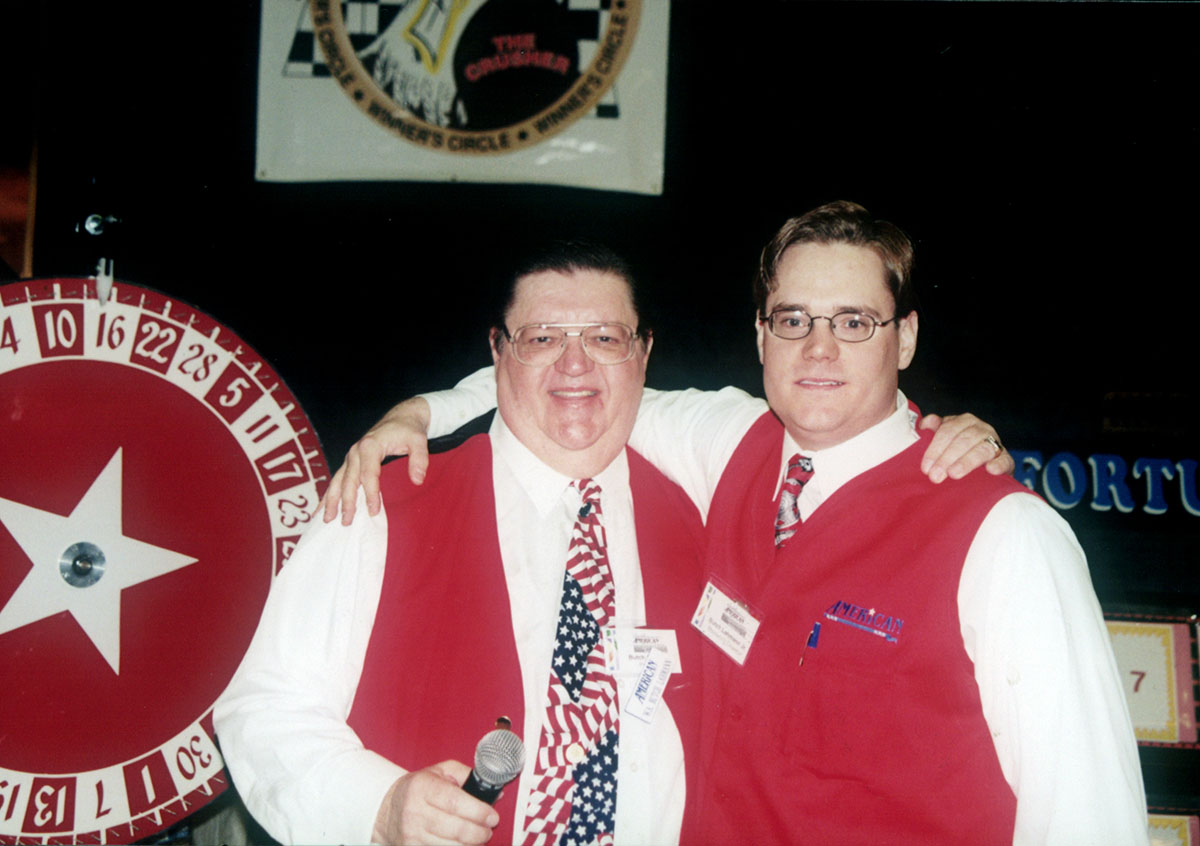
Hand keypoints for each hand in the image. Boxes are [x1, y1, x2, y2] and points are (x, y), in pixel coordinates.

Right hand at [322, 398, 432, 524]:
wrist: (401, 418)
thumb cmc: (408, 430)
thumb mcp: (419, 441)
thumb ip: (419, 459)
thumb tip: (417, 480)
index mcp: (370, 446)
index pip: (368, 474)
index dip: (370, 493)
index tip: (373, 511)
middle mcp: (356, 451)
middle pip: (349, 480)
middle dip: (347, 502)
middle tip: (347, 522)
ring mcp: (351, 457)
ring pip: (337, 481)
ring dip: (331, 500)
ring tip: (327, 519)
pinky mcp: (350, 462)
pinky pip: (337, 479)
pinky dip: (329, 494)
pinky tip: (323, 509)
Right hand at [373, 761, 498, 844]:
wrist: (387, 810)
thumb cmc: (419, 789)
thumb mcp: (440, 772)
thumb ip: (467, 775)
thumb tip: (496, 792)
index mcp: (422, 787)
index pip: (454, 802)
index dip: (478, 811)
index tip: (492, 816)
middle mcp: (414, 811)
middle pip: (455, 828)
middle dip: (478, 832)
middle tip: (489, 830)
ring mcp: (411, 834)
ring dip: (470, 844)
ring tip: (478, 837)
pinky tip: (462, 843)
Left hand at [919, 413, 1013, 483]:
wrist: (984, 468)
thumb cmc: (959, 451)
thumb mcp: (945, 439)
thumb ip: (934, 430)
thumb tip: (925, 424)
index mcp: (964, 421)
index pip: (948, 431)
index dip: (935, 449)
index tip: (925, 467)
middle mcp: (981, 429)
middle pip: (963, 440)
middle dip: (947, 458)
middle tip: (935, 475)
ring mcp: (995, 443)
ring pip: (982, 449)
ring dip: (967, 462)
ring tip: (954, 474)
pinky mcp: (1006, 459)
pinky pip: (1004, 460)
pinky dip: (998, 464)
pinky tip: (990, 470)